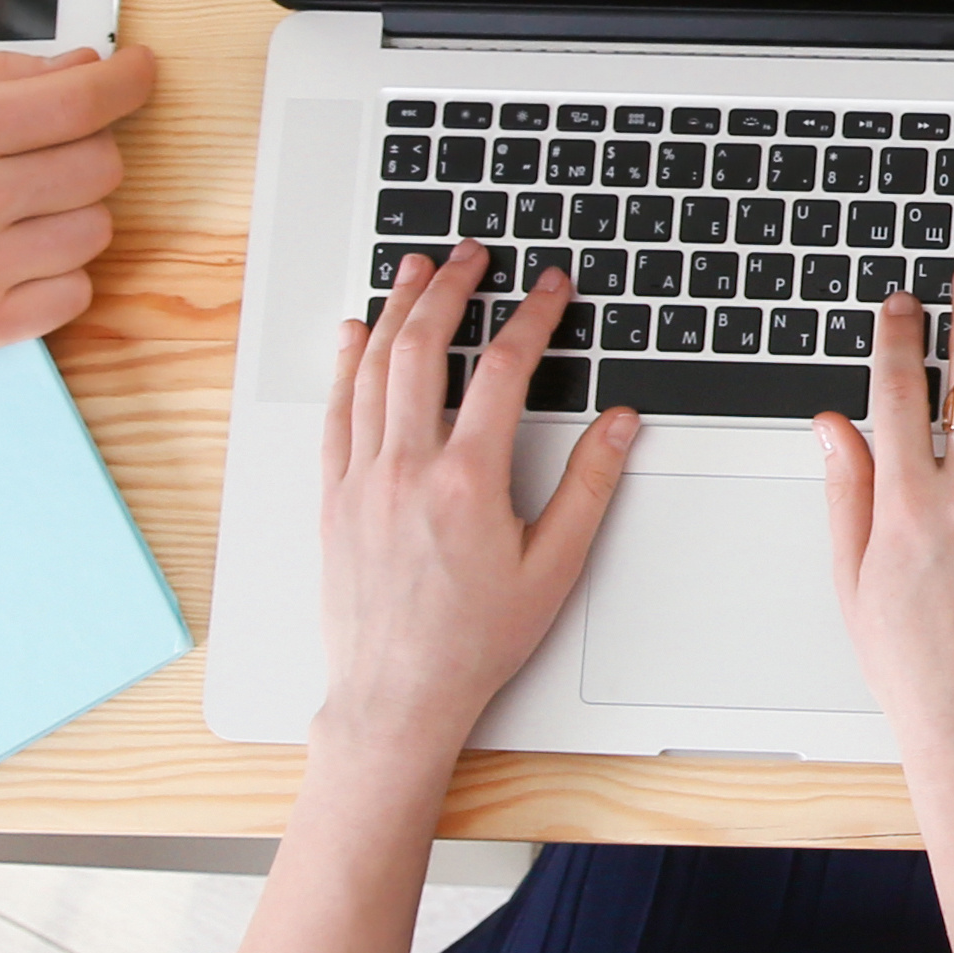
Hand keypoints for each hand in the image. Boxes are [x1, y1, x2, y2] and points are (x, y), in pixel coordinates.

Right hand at [0, 42, 159, 367]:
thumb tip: (80, 66)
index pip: (80, 101)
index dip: (126, 80)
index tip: (137, 72)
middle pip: (100, 165)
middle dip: (87, 144)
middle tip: (46, 146)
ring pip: (96, 229)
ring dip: (70, 209)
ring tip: (15, 203)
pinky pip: (74, 293)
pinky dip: (58, 270)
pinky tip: (13, 252)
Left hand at [314, 241, 635, 764]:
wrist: (396, 696)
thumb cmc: (472, 643)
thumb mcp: (553, 568)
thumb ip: (589, 487)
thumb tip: (620, 426)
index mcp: (467, 481)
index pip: (503, 371)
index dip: (532, 317)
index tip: (550, 288)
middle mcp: (405, 468)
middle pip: (424, 349)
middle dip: (452, 289)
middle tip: (474, 255)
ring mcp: (361, 479)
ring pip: (373, 369)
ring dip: (396, 311)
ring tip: (416, 271)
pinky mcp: (333, 498)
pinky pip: (335, 412)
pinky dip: (345, 364)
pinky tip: (353, 337)